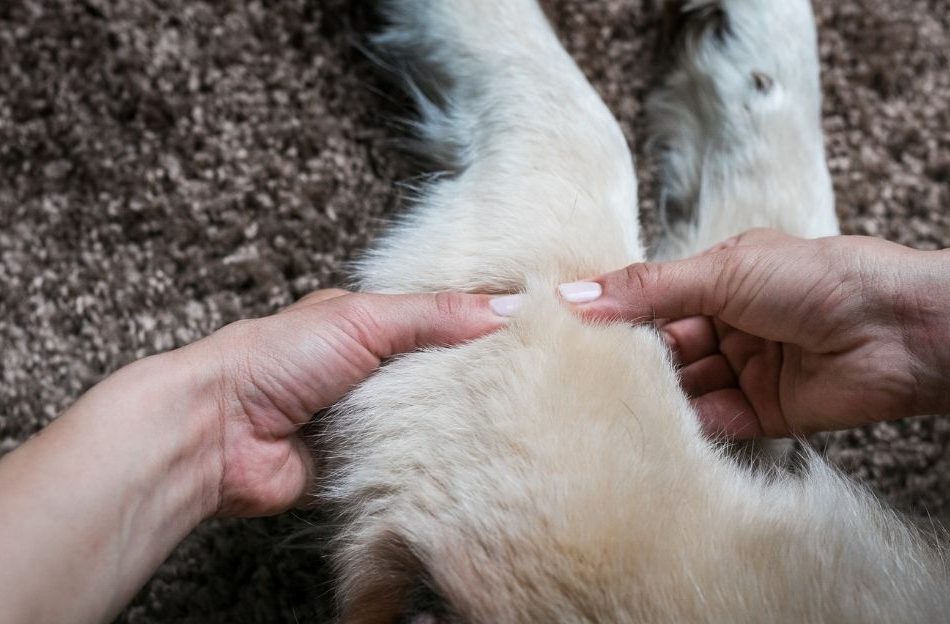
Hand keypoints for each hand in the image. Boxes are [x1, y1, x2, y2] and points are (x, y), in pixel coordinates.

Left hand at [179, 288, 510, 516]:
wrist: (216, 434)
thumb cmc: (271, 360)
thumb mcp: (362, 318)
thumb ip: (435, 315)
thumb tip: (509, 307)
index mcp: (369, 322)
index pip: (444, 316)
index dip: (489, 320)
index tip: (541, 324)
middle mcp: (372, 369)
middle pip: (446, 369)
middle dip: (483, 373)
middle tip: (541, 374)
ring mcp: (369, 419)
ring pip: (435, 418)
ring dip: (460, 419)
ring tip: (519, 414)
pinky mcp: (366, 465)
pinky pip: (415, 462)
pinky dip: (436, 459)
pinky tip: (472, 454)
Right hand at [560, 229, 921, 437]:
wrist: (901, 331)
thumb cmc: (819, 279)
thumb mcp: (723, 272)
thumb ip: (648, 290)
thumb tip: (572, 295)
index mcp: (721, 278)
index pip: (650, 298)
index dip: (610, 312)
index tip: (557, 324)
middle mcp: (729, 323)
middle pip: (662, 346)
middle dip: (626, 358)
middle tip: (571, 373)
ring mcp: (744, 369)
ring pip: (682, 386)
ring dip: (651, 394)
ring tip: (599, 403)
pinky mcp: (762, 413)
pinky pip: (711, 421)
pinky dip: (684, 424)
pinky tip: (650, 427)